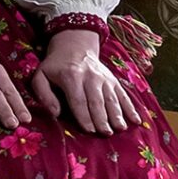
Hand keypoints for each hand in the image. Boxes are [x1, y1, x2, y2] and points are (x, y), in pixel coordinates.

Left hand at [27, 28, 141, 136]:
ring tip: (120, 128)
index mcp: (71, 76)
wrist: (75, 45)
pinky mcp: (113, 80)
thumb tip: (54, 113)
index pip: (78, 100)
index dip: (84, 116)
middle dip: (102, 118)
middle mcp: (91, 76)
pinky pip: (123, 95)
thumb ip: (43, 94)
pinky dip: (131, 108)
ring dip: (117, 114)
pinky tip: (136, 120)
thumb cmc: (55, 66)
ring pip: (112, 98)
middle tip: (105, 133)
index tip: (89, 130)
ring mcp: (104, 78)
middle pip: (97, 101)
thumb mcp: (41, 75)